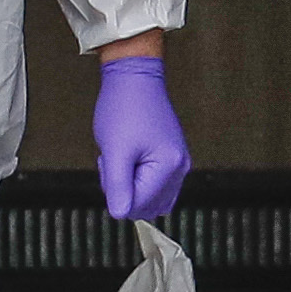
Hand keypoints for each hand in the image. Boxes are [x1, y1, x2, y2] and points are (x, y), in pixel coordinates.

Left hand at [93, 56, 190, 221]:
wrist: (133, 77)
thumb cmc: (123, 108)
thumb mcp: (114, 152)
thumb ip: (118, 187)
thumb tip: (121, 214)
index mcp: (169, 167)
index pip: (139, 206)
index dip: (116, 192)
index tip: (109, 166)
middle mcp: (181, 168)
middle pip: (147, 205)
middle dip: (124, 189)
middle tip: (114, 161)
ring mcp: (179, 163)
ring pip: (150, 196)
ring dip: (130, 183)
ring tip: (121, 156)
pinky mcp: (173, 157)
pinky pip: (154, 183)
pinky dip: (137, 175)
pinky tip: (128, 154)